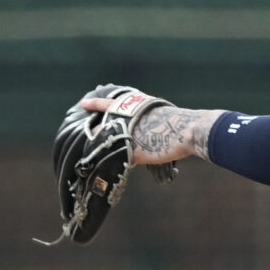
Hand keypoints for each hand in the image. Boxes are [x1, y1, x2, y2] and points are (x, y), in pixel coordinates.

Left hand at [77, 88, 214, 166]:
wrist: (185, 129)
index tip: (84, 103)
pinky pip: (118, 157)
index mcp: (132, 106)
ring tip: (95, 154)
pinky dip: (114, 161)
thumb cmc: (178, 120)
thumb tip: (142, 123)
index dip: (95, 104)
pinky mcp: (133, 151)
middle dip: (94, 131)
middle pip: (102, 125)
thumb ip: (144, 116)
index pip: (108, 104)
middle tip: (89, 134)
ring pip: (106, 142)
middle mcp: (126, 119)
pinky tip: (109, 166)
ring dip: (102, 147)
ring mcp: (127, 135)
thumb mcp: (157, 111)